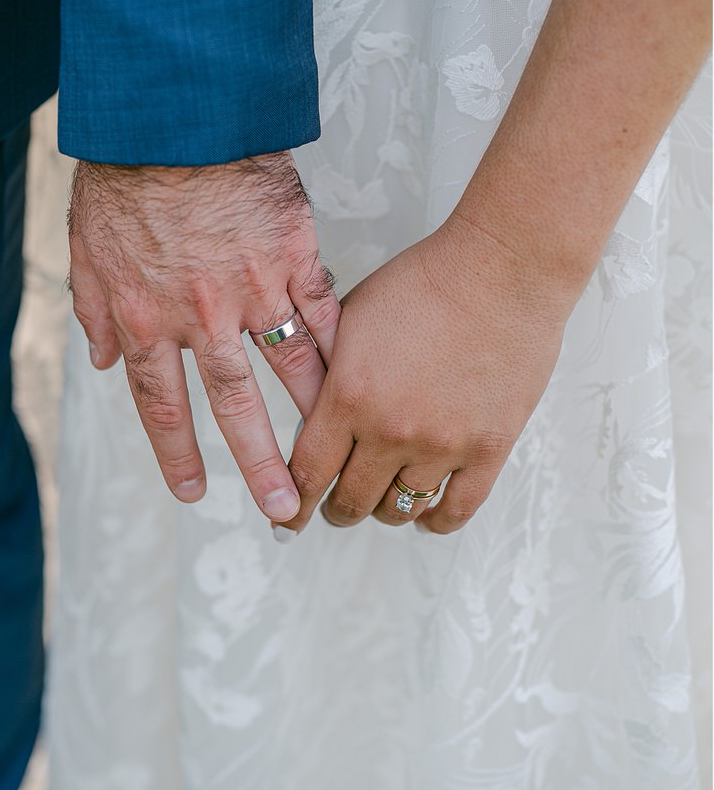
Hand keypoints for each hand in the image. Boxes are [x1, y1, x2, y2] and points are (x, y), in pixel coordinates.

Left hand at [68, 153, 339, 521]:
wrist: (172, 115)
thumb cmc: (124, 173)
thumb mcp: (85, 246)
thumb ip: (91, 308)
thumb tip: (97, 359)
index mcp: (144, 317)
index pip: (162, 404)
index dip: (178, 453)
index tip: (195, 492)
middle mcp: (200, 315)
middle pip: (234, 404)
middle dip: (259, 461)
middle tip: (283, 508)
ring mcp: (252, 286)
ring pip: (288, 365)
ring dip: (312, 416)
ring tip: (334, 456)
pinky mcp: (292, 252)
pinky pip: (321, 310)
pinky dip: (339, 346)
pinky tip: (356, 377)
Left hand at [283, 211, 570, 534]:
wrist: (502, 269)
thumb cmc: (427, 281)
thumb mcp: (351, 318)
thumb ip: (325, 371)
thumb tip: (308, 416)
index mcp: (349, 396)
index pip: (307, 473)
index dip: (293, 502)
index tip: (288, 516)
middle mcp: (391, 430)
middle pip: (350, 500)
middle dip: (336, 509)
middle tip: (334, 507)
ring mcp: (442, 444)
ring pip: (399, 510)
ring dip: (383, 510)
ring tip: (381, 499)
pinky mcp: (489, 448)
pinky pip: (456, 509)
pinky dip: (435, 520)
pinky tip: (425, 515)